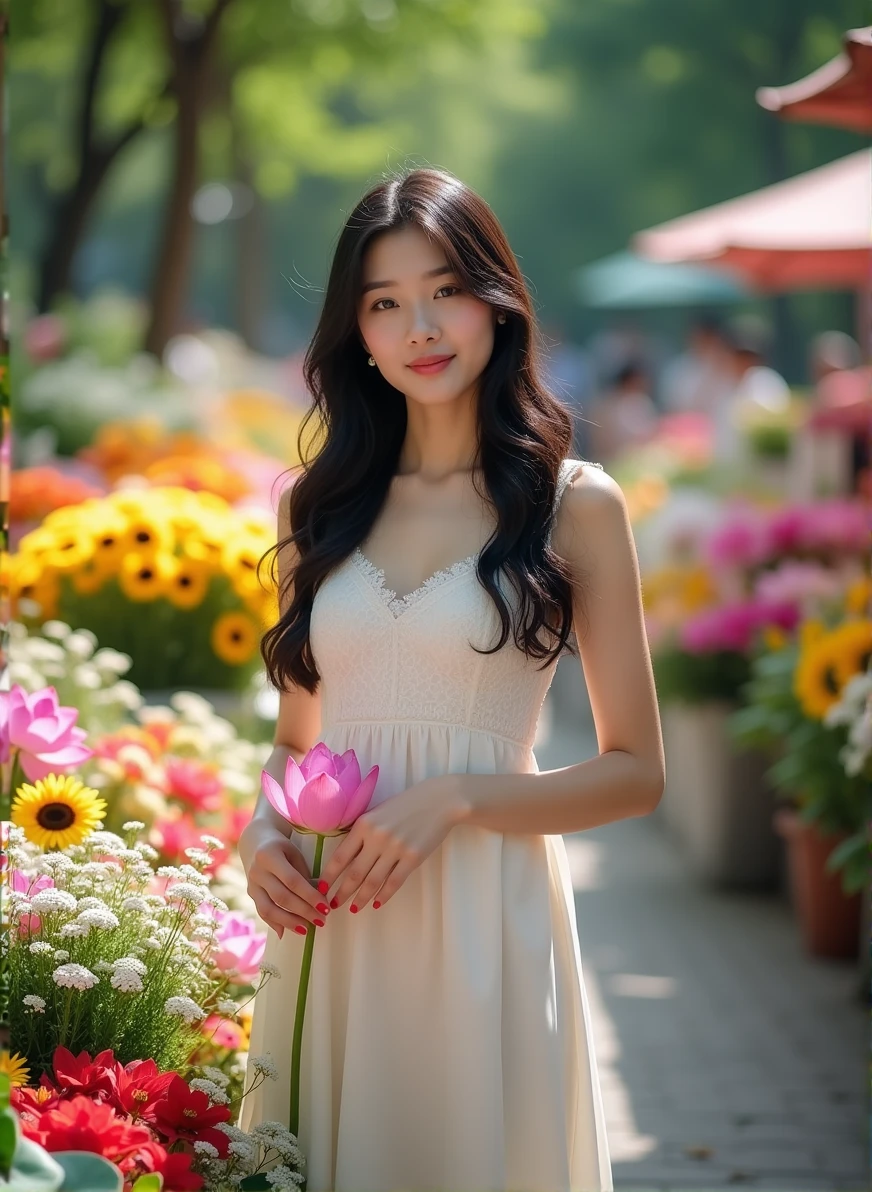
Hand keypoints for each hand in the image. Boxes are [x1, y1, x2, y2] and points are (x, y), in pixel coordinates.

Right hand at [239, 821, 330, 940]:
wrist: (255, 842)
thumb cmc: (282, 847)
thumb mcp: (294, 852)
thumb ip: (303, 874)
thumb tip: (318, 900)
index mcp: (269, 856)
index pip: (292, 880)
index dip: (309, 896)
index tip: (325, 907)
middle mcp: (257, 871)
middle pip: (281, 897)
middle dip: (303, 911)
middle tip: (321, 920)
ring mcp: (251, 884)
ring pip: (268, 909)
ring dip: (289, 922)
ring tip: (307, 929)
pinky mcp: (250, 894)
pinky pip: (262, 912)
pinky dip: (274, 924)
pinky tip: (286, 933)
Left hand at [316, 774, 465, 911]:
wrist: (438, 801)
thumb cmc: (406, 805)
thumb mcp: (378, 812)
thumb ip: (363, 832)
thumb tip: (346, 858)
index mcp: (364, 824)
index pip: (341, 856)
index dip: (329, 875)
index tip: (321, 887)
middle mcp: (377, 837)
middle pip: (354, 872)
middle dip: (341, 892)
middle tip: (332, 905)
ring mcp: (396, 848)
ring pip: (372, 881)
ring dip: (360, 898)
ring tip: (353, 909)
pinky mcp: (413, 857)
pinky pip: (394, 882)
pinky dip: (383, 895)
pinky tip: (376, 903)